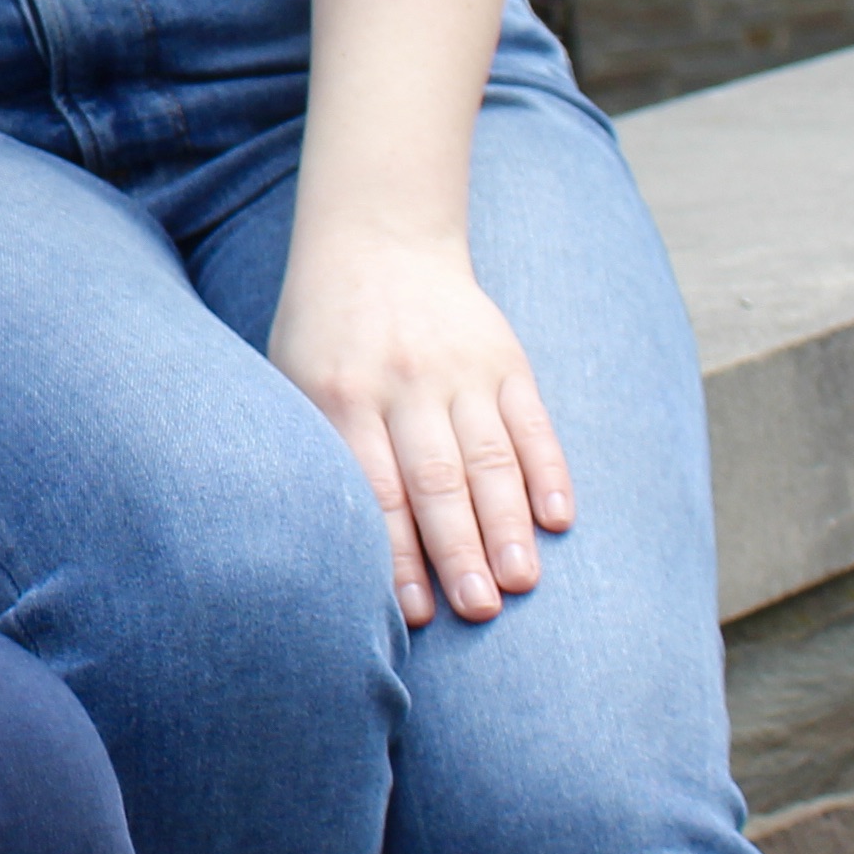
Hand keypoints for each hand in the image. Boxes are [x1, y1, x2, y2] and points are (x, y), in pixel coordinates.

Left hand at [265, 233, 574, 626]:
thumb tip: (331, 553)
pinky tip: (558, 519)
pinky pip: (532, 421)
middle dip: (459, 550)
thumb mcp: (295, 378)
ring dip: (508, 524)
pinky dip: (548, 471)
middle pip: (437, 479)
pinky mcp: (505, 357)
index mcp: (342, 394)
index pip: (375, 489)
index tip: (415, 614)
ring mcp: (460, 369)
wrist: (378, 239)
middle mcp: (404, 382)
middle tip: (480, 609)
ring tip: (522, 581)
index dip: (398, 555)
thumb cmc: (324, 333)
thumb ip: (316, 451)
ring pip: (490, 457)